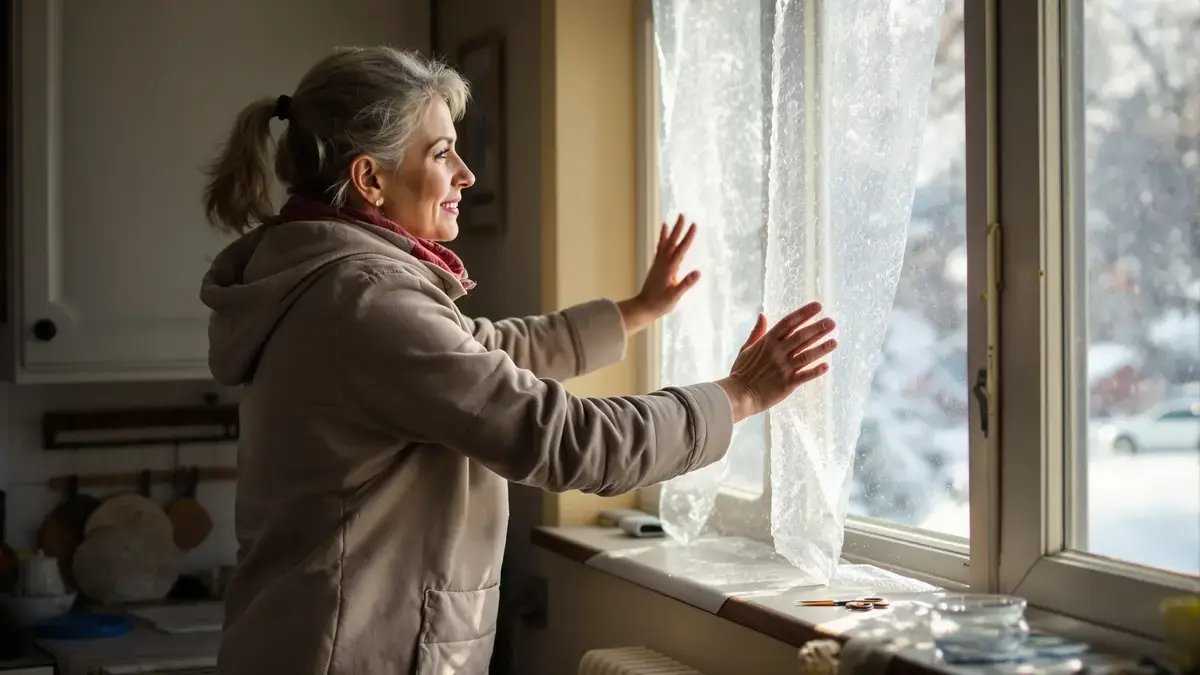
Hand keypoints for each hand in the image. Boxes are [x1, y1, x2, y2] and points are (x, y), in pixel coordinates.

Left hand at [617, 215, 700, 335]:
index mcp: (669, 268)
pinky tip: (663, 238)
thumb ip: (685, 284)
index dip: (688, 237)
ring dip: (669, 232)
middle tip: (683, 214)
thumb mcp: (675, 296)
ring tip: (670, 220)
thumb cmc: (660, 303)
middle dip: (678, 228)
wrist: (644, 307)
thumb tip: (697, 273)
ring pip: (665, 244)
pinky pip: (659, 250)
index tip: (694, 225)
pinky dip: (662, 241)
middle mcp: (663, 263)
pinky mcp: (656, 267)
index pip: (681, 249)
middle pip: (672, 242)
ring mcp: (658, 264)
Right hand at [717, 303, 837, 422]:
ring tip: (835, 341)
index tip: (817, 306)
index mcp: (767, 342)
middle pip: (801, 337)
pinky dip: (816, 370)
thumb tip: (762, 315)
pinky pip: (805, 375)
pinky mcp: (787, 383)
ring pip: (807, 355)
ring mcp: (783, 367)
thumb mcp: (746, 348)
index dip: (804, 313)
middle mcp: (777, 352)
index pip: (789, 323)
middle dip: (818, 328)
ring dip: (822, 347)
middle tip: (832, 322)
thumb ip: (757, 332)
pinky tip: (827, 365)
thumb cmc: (741, 372)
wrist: (738, 394)